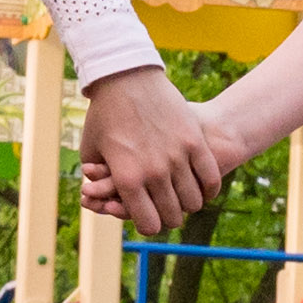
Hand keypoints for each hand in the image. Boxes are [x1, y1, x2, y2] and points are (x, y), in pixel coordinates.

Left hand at [74, 67, 207, 228]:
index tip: (149, 218)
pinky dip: (208, 189)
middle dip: (169, 217)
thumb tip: (106, 202)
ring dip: (189, 203)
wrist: (126, 76)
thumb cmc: (104, 114)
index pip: (148, 224)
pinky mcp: (195, 142)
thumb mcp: (92, 151)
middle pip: (172, 216)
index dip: (149, 225)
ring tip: (183, 196)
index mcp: (127, 179)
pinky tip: (202, 187)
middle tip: (167, 208)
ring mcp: (177, 157)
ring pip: (193, 201)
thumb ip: (99, 182)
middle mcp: (154, 173)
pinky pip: (210, 179)